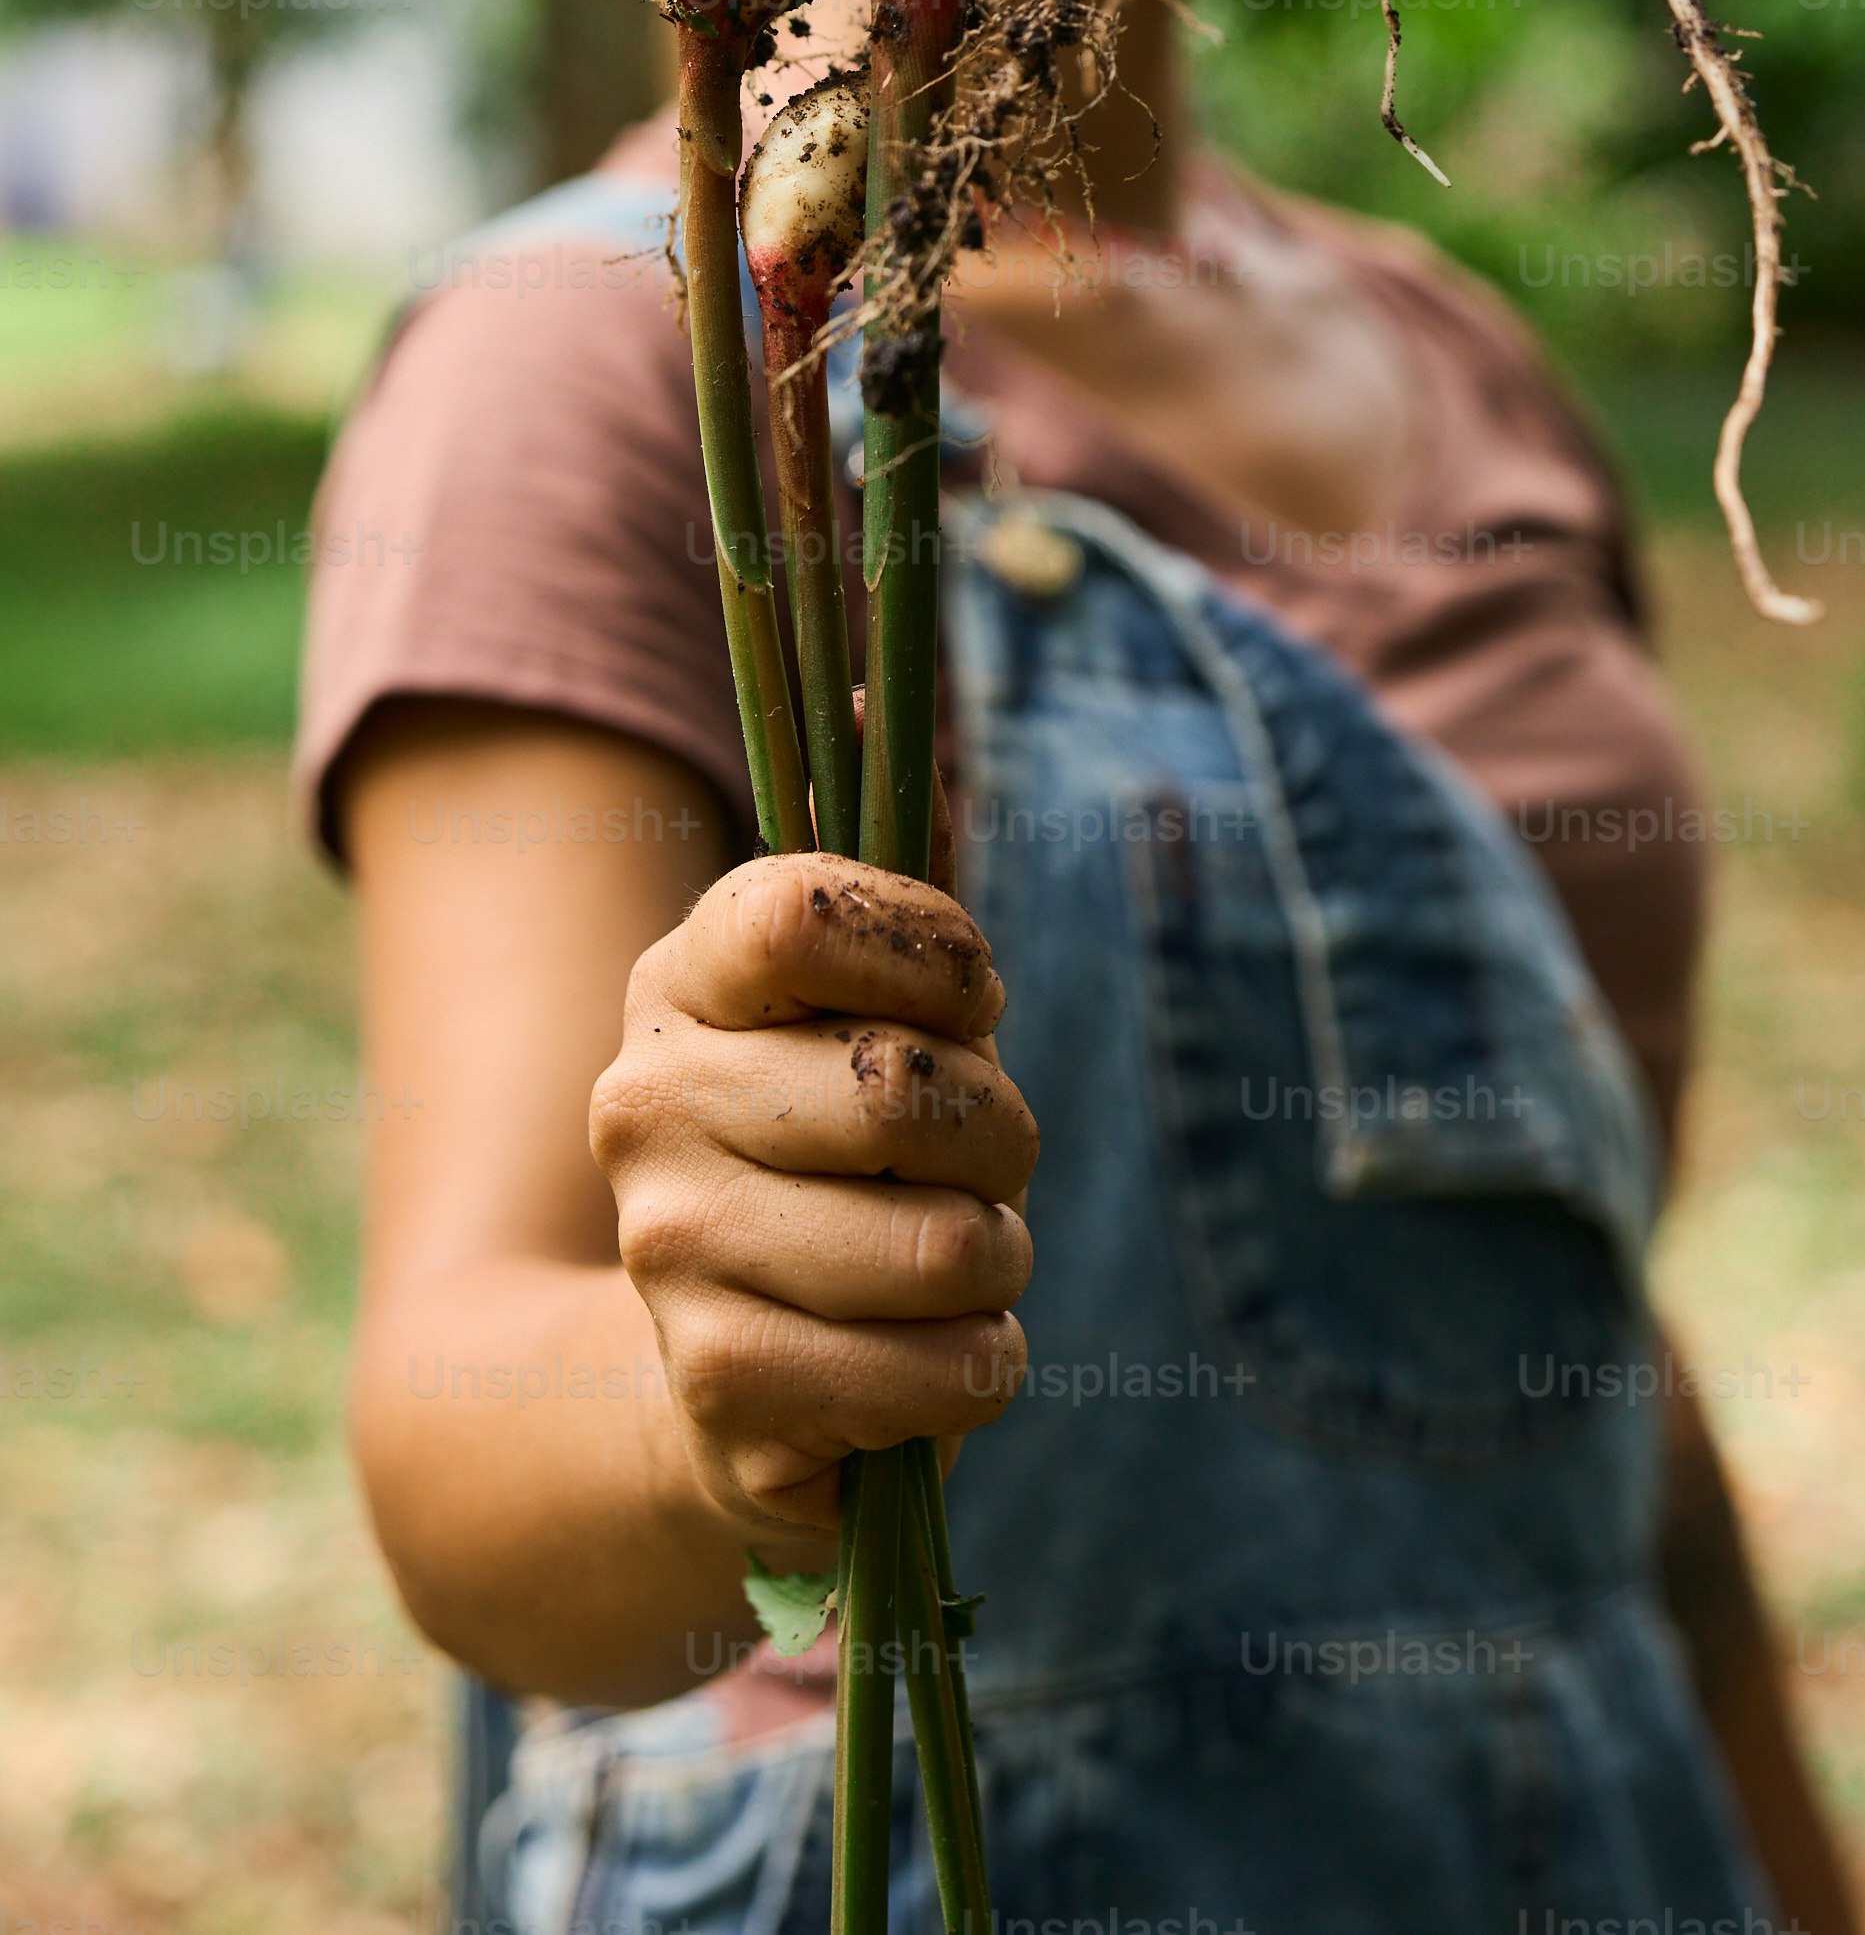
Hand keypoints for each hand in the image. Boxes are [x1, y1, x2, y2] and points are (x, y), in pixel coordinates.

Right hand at [589, 852, 1036, 1550]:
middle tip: (984, 1160)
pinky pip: (929, 1373)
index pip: (806, 908)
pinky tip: (938, 1353)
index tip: (970, 1003)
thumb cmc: (843, 1149)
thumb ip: (899, 863)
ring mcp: (667, 1251)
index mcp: (682, 976)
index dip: (936, 952)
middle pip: (905, 1088)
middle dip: (1002, 1133)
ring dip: (999, 1257)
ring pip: (939, 1243)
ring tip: (958, 1261)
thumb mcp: (877, 1002)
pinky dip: (979, 1364)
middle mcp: (644, 1102)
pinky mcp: (718, 1391)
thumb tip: (871, 692)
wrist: (736, 1374)